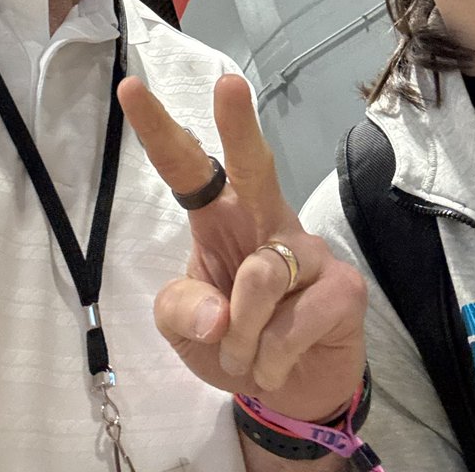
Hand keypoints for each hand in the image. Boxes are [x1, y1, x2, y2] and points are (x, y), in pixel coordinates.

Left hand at [117, 73, 367, 423]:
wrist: (294, 391)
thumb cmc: (234, 342)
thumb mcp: (183, 332)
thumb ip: (181, 312)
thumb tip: (218, 314)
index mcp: (221, 216)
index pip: (186, 167)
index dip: (157, 129)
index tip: (130, 88)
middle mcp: (266, 219)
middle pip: (253, 164)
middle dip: (239, 124)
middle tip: (228, 84)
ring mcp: (309, 249)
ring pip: (260, 279)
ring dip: (241, 339)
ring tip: (247, 359)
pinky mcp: (344, 285)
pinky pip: (291, 323)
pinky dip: (270, 359)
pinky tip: (278, 363)